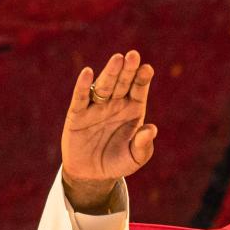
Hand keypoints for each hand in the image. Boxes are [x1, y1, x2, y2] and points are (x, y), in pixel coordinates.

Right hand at [61, 51, 155, 211]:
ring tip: (118, 59)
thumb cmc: (118, 162)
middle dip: (127, 69)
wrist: (92, 175)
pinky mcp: (78, 114)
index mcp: (133, 110)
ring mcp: (96, 107)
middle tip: (133, 55)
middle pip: (122, 83)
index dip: (142, 79)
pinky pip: (81, 98)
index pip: (138, 90)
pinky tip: (88, 73)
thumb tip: (152, 129)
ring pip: (104, 86)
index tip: (147, 69)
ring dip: (110, 72)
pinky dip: (83, 86)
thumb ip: (143, 145)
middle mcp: (115, 104)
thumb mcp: (135, 158)